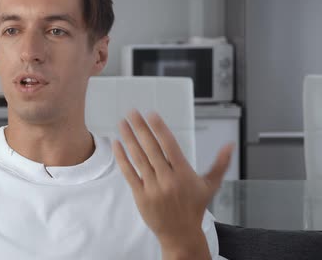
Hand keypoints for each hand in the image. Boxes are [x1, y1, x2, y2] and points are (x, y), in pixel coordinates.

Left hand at [112, 110, 232, 257]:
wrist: (180, 233)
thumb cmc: (194, 208)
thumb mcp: (210, 185)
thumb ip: (220, 163)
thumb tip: (230, 145)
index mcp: (184, 173)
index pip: (169, 145)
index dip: (159, 128)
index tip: (151, 115)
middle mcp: (167, 179)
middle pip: (151, 148)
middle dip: (141, 128)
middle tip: (132, 113)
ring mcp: (152, 187)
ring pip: (138, 158)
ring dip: (129, 138)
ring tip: (122, 124)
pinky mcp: (140, 195)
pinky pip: (129, 172)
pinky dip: (122, 157)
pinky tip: (117, 144)